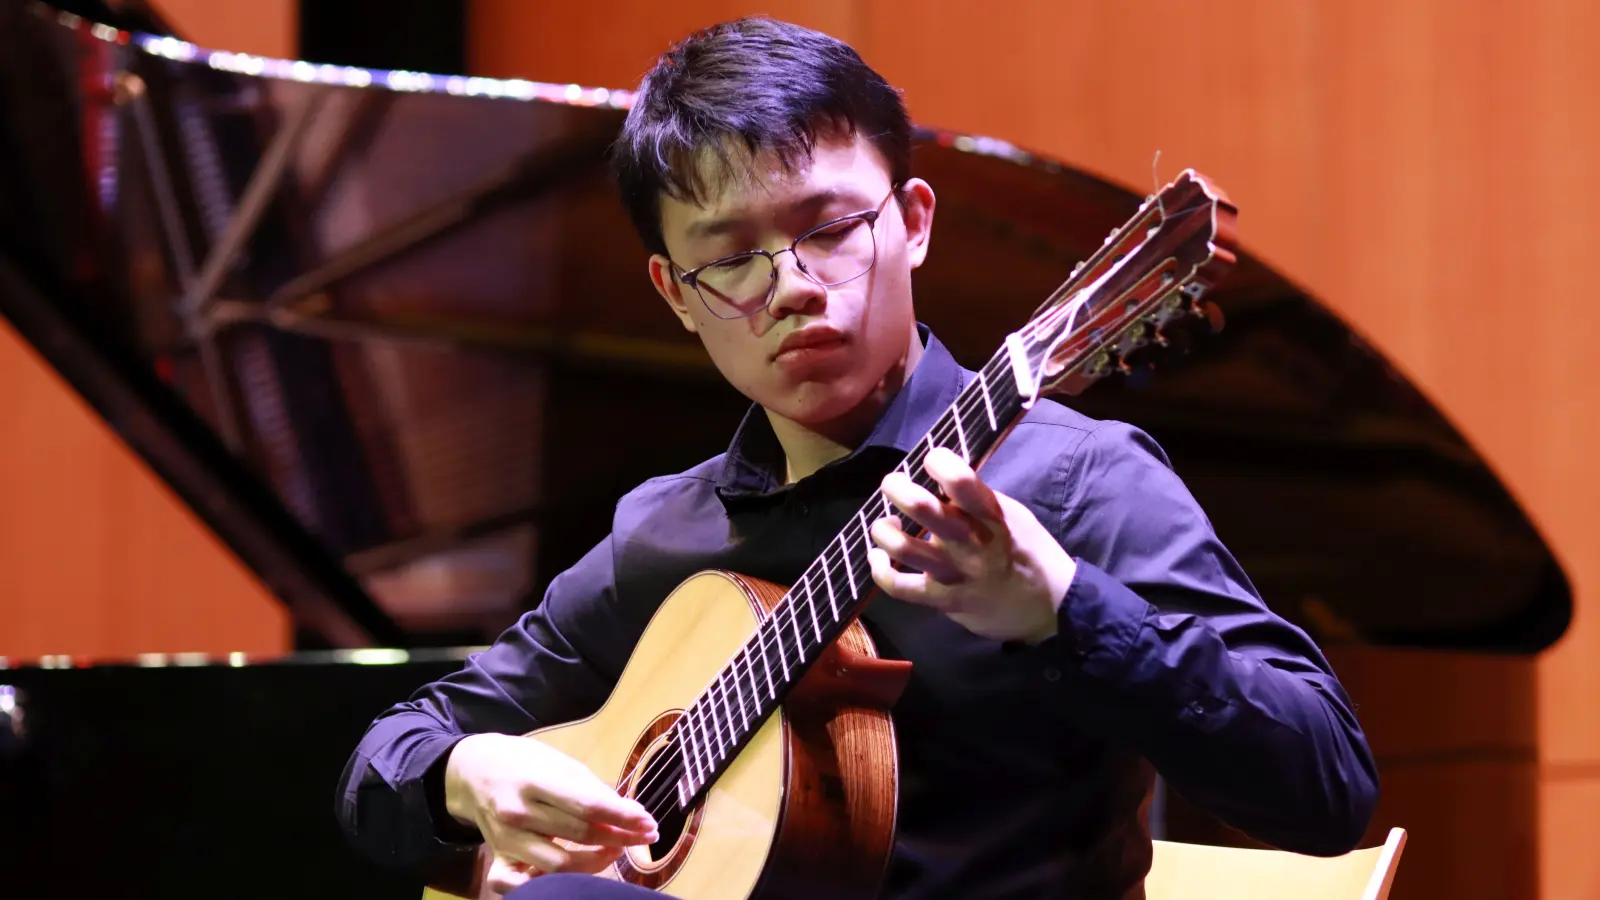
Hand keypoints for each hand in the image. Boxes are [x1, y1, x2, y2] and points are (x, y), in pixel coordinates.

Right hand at [444, 732, 658, 893]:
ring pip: (560, 864)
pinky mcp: (497, 857)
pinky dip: (549, 884)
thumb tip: (629, 812)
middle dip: (619, 837)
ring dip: (596, 861)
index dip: (622, 816)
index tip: (648, 822)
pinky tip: (574, 873)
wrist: (471, 770)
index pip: (587, 805)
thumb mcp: (557, 761)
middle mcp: (517, 811)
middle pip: (579, 834)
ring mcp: (506, 838)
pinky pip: (522, 884)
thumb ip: (590, 788)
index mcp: (534, 779)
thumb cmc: (523, 761)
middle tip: (644, 835)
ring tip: (616, 849)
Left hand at [867, 447, 1076, 643]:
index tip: (932, 459)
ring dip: (883, 530)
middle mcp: (971, 541)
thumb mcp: (1012, 516)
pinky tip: (878, 557)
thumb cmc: (1028, 552)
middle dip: (897, 488)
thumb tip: (939, 478)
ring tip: (885, 523)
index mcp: (992, 514)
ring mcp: (956, 573)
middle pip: (922, 508)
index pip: (960, 480)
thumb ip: (978, 499)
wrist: (1051, 606)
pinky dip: (881, 571)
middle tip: (892, 484)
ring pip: (903, 547)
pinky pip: (900, 587)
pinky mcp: (945, 601)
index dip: (938, 461)